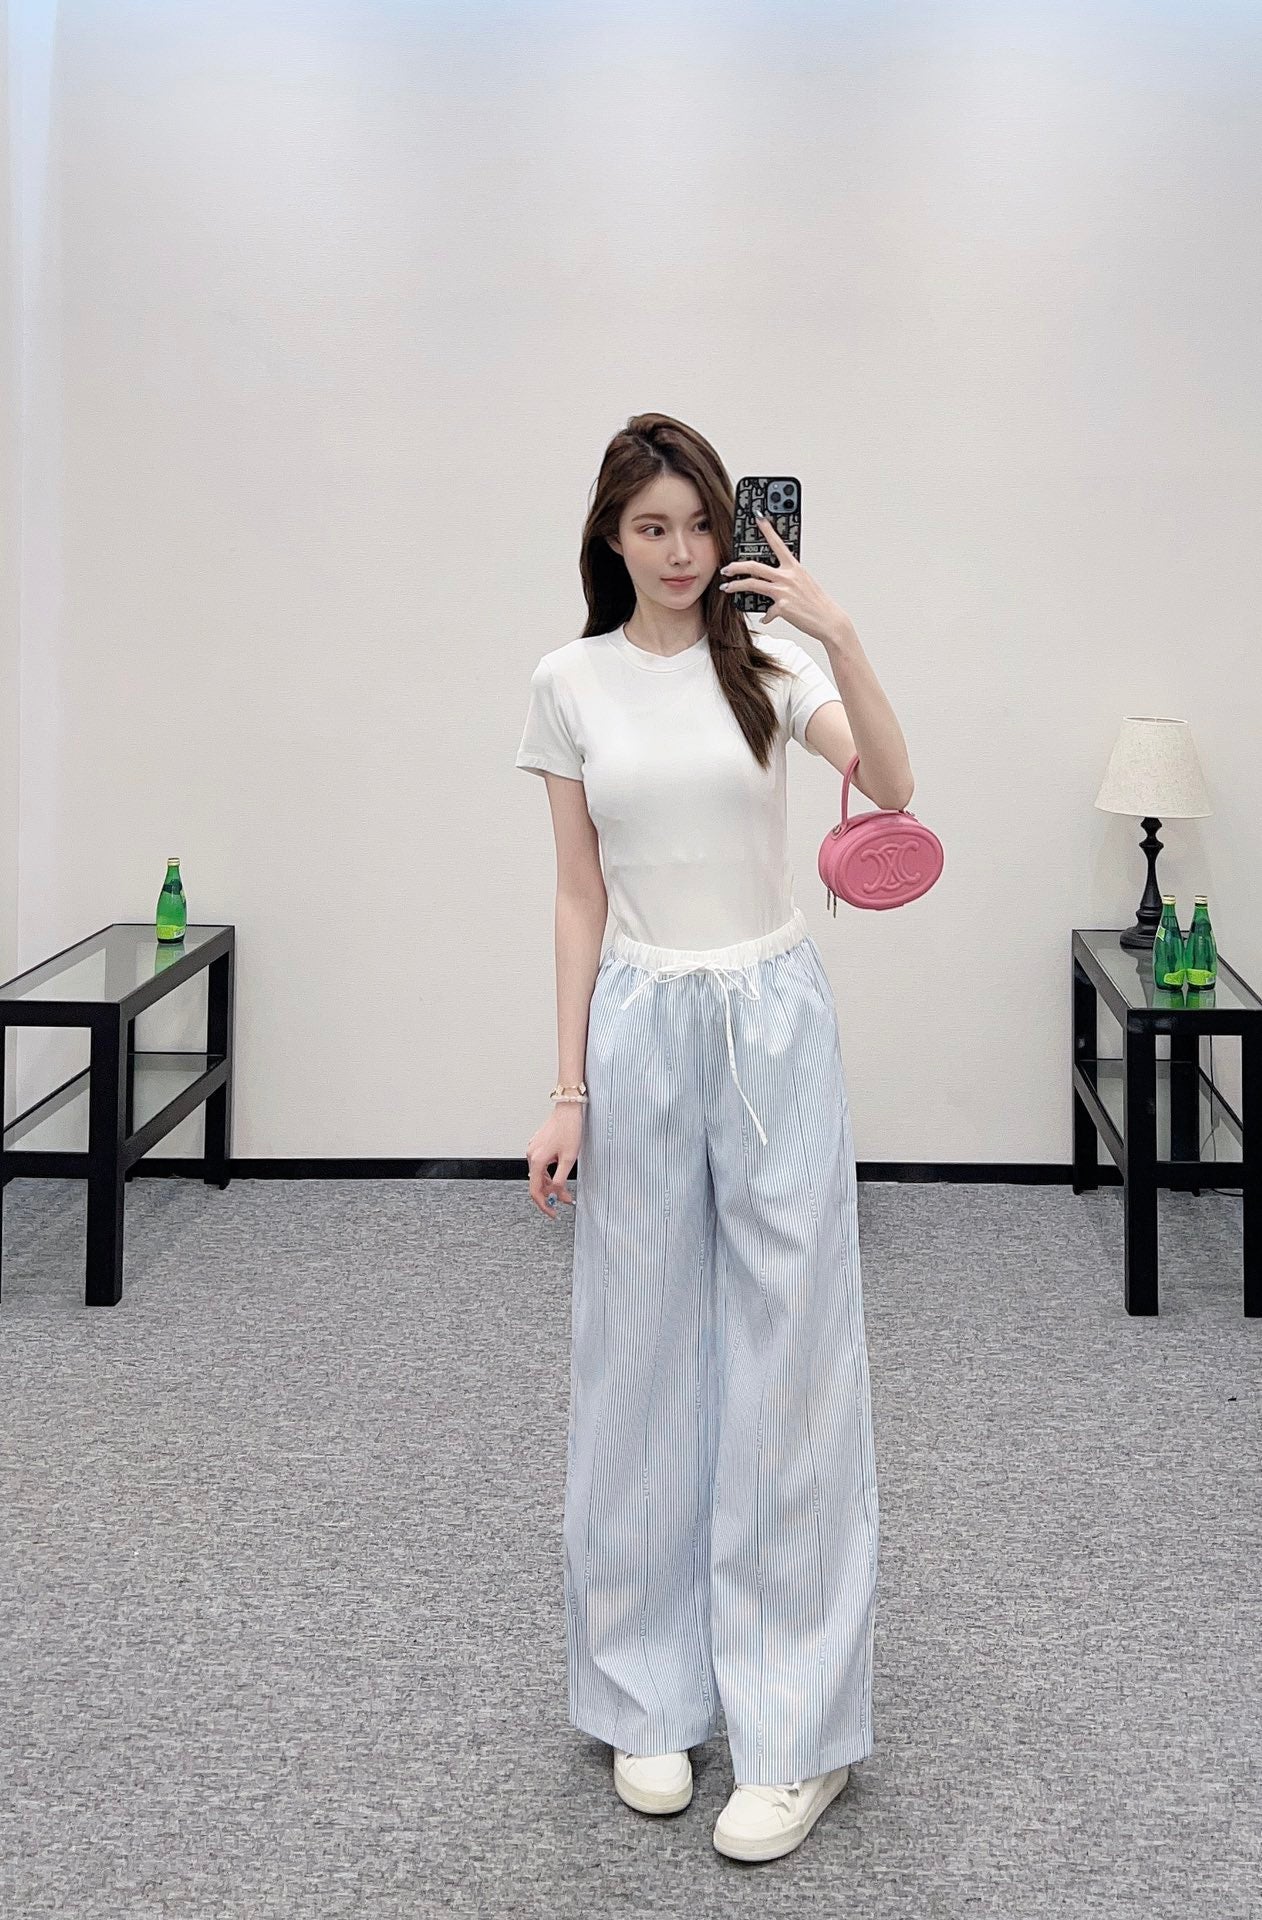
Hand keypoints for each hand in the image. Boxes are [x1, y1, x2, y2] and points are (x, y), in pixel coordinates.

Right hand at [526, 1101, 583, 1219]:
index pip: (535, 1191)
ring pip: (539, 1176)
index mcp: (537, 1160)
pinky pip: (541, 1167)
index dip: (544, 1205)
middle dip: (551, 1195)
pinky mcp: (538, 1146)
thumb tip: (557, 1194)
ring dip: (551, 1186)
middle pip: (537, 1184)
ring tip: (565, 1191)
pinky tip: (559, 1177)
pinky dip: (549, 1175)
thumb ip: (561, 1179)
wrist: (568, 1109)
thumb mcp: (569, 1158)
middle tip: (565, 1200)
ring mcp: (533, 1150)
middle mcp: (532, 1156)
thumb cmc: (569, 1129)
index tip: (553, 1213)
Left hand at [718, 512, 851, 644]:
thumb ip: (787, 578)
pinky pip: (766, 612)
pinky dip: (766, 616)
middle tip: (726, 568)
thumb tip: (773, 581)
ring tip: (727, 587)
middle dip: (736, 566)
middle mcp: (788, 577)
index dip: (767, 529)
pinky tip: (766, 618)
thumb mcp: (804, 583)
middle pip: (755, 566)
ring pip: (752, 584)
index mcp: (794, 567)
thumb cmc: (817, 602)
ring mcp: (784, 591)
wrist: (829, 620)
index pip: (778, 544)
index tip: (758, 518)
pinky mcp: (782, 607)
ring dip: (736, 586)